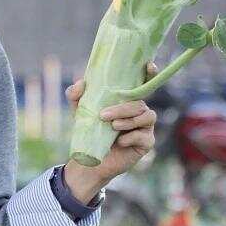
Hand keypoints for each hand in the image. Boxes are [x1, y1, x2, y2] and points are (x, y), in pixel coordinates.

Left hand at [61, 71, 156, 202]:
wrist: (90, 160)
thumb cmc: (89, 131)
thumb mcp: (79, 111)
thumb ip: (75, 95)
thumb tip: (81, 83)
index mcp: (127, 100)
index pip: (143, 84)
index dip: (150, 74)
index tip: (149, 65)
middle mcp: (139, 111)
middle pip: (140, 103)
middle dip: (123, 108)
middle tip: (103, 115)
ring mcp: (145, 127)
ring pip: (147, 116)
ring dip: (129, 121)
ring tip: (112, 126)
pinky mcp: (146, 143)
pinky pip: (145, 136)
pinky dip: (131, 137)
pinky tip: (119, 141)